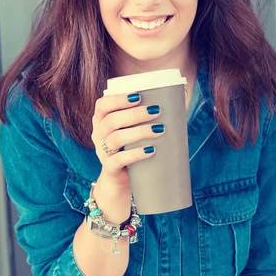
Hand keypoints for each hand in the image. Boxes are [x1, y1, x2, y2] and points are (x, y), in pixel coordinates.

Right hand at [91, 92, 162, 221]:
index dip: (117, 99)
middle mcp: (98, 135)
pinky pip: (119, 160)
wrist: (121, 179)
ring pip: (115, 139)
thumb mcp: (132, 129)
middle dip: (135, 114)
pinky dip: (136, 154)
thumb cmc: (130, 146)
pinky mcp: (110, 169)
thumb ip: (144, 115)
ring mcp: (102, 152)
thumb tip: (177, 99)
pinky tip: (151, 150)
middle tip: (156, 110)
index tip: (138, 95)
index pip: (102, 105)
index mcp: (101, 120)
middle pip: (111, 121)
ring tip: (160, 129)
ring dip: (139, 132)